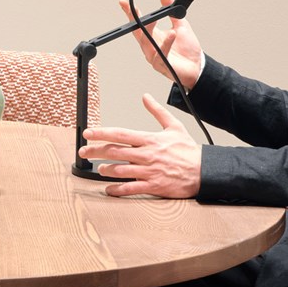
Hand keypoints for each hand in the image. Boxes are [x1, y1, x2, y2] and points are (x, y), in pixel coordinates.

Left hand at [80, 94, 201, 197]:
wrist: (204, 171)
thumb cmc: (188, 150)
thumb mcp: (174, 126)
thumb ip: (157, 111)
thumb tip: (146, 97)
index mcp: (149, 140)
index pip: (120, 134)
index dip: (101, 133)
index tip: (88, 133)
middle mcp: (146, 155)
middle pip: (114, 152)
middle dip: (96, 151)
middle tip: (83, 152)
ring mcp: (149, 171)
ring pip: (120, 170)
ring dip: (105, 169)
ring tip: (98, 169)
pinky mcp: (153, 186)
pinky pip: (130, 188)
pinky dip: (117, 189)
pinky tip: (108, 189)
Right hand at [119, 0, 203, 88]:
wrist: (197, 67)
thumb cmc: (187, 51)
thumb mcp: (181, 25)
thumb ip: (172, 12)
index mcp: (153, 36)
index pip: (139, 23)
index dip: (130, 13)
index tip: (124, 3)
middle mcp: (150, 47)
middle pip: (138, 32)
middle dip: (135, 20)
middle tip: (135, 10)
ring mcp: (154, 57)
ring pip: (146, 43)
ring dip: (149, 31)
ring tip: (154, 20)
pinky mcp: (162, 65)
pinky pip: (160, 55)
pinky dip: (165, 44)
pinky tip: (171, 35)